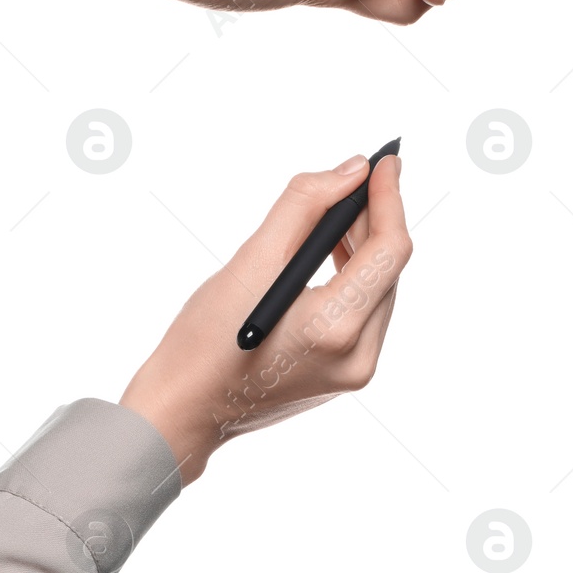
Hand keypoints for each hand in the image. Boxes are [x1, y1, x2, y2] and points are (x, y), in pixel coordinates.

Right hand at [120, 151, 411, 483]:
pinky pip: (367, 310)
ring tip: (339, 212)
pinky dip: (355, 276)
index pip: (390, 249)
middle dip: (374, 217)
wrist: (182, 411)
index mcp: (335, 327)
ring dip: (365, 245)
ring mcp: (356, 370)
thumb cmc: (204, 340)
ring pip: (380, 288)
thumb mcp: (251, 260)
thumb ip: (305, 206)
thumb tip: (353, 171)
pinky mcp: (348, 374)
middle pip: (387, 268)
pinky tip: (333, 253)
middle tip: (356, 179)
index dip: (390, 198)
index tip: (384, 161)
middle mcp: (358, 354)